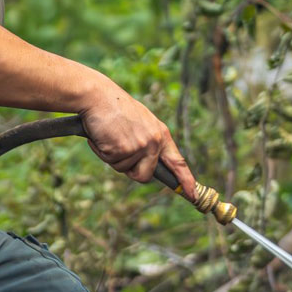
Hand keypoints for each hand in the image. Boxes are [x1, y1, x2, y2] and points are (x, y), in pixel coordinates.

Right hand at [79, 79, 196, 199]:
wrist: (98, 96)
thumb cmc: (115, 108)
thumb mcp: (141, 122)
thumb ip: (148, 141)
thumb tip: (147, 165)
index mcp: (161, 134)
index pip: (177, 162)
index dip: (186, 180)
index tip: (193, 195)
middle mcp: (154, 141)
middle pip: (145, 176)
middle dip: (131, 170)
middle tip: (119, 151)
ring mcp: (139, 146)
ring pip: (123, 169)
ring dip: (112, 156)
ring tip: (110, 134)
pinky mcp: (123, 149)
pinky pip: (109, 161)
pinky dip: (101, 151)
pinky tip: (102, 135)